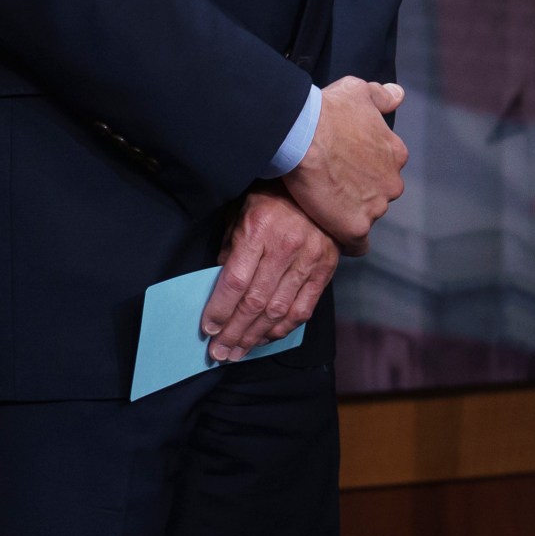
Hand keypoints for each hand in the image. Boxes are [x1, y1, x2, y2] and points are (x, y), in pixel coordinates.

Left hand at [205, 183, 338, 360]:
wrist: (320, 182)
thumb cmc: (272, 197)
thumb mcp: (240, 213)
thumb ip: (230, 248)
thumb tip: (218, 285)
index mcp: (259, 229)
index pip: (235, 281)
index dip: (220, 310)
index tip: (208, 330)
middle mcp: (286, 246)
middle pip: (255, 302)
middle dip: (234, 332)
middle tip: (219, 353)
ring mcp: (310, 258)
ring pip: (279, 310)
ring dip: (256, 336)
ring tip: (239, 352)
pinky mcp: (326, 267)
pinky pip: (304, 307)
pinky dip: (284, 327)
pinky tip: (267, 337)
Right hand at [282, 76, 407, 253]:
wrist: (301, 134)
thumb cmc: (328, 110)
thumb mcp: (359, 91)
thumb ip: (382, 95)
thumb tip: (397, 94)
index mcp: (395, 154)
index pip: (385, 170)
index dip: (364, 171)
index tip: (344, 170)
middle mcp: (392, 182)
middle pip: (378, 195)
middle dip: (359, 193)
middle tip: (330, 188)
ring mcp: (376, 207)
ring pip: (366, 216)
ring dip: (349, 214)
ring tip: (323, 207)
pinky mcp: (355, 227)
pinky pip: (357, 244)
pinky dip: (347, 242)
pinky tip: (333, 235)